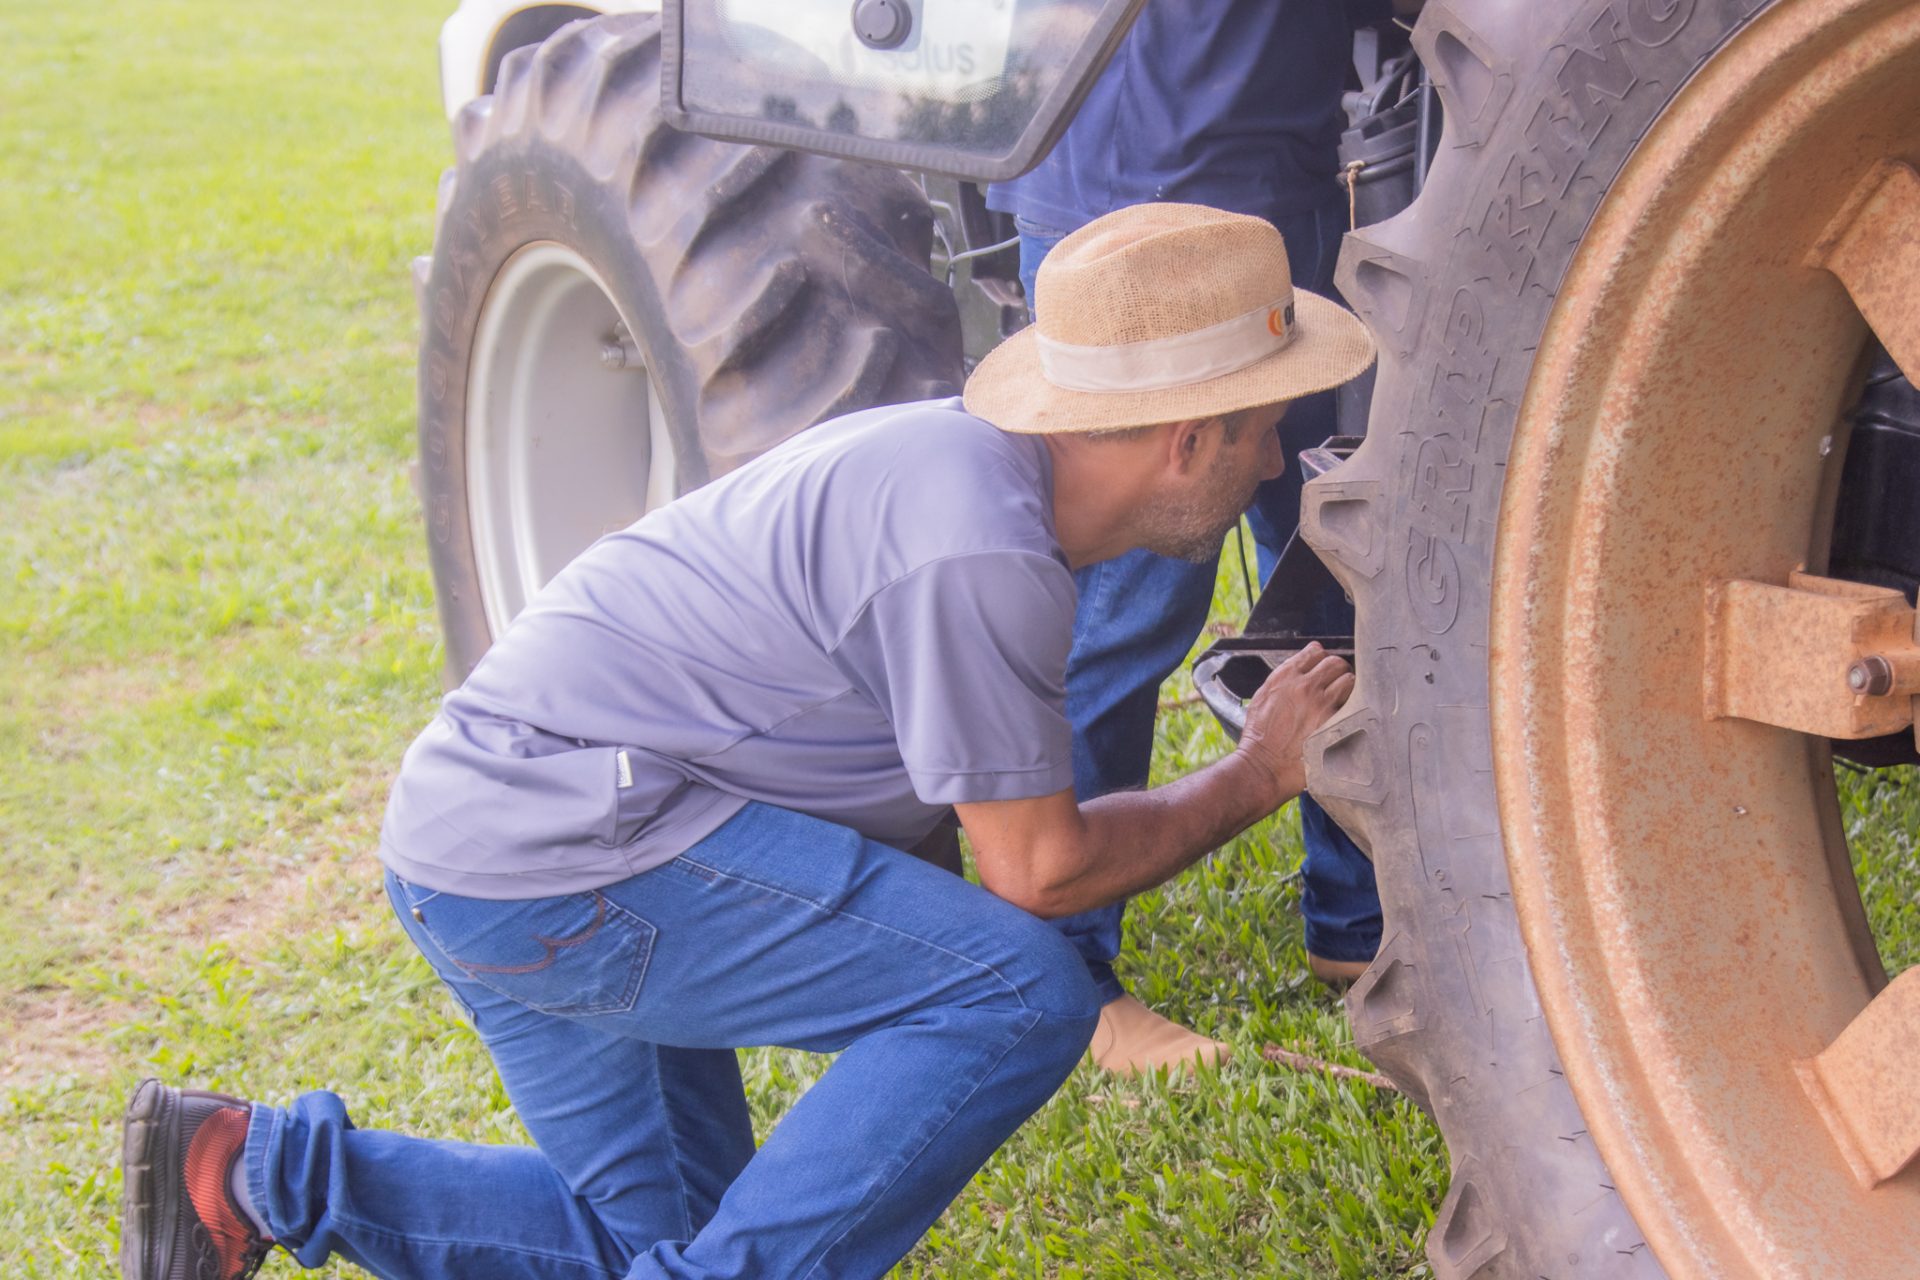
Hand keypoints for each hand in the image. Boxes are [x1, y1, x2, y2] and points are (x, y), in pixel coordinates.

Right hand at [1233, 642, 1354, 806]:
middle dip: (1337, 671)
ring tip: (1342, 699)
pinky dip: (1351, 708)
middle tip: (1336, 683)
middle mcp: (1305, 685)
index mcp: (1285, 676)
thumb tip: (1301, 670)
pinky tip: (1345, 715)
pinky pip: (1353, 704)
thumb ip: (1284, 680)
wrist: (1263, 765)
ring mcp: (1321, 703)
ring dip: (1347, 688)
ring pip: (1349, 679)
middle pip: (1336, 662)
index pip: (1315, 651)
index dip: (1320, 658)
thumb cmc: (1260, 736)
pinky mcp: (1334, 722)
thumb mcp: (1263, 697)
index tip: (1321, 667)